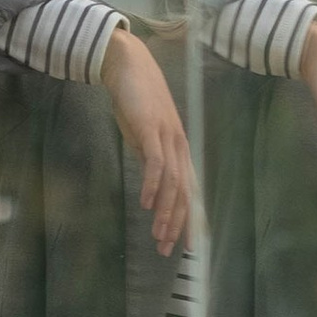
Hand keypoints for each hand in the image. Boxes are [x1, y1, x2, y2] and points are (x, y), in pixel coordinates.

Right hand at [103, 30, 196, 255]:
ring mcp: (167, 137)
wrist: (128, 65)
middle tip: (170, 250)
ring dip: (166, 212)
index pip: (189, 190)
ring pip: (173, 183)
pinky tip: (147, 204)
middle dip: (178, 224)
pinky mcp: (152, 129)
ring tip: (158, 235)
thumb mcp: (143, 134)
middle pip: (185, 192)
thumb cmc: (134, 99)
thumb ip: (149, 155)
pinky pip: (156, 163)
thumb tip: (150, 180)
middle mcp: (179, 145)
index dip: (189, 218)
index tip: (184, 244)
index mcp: (178, 149)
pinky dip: (153, 185)